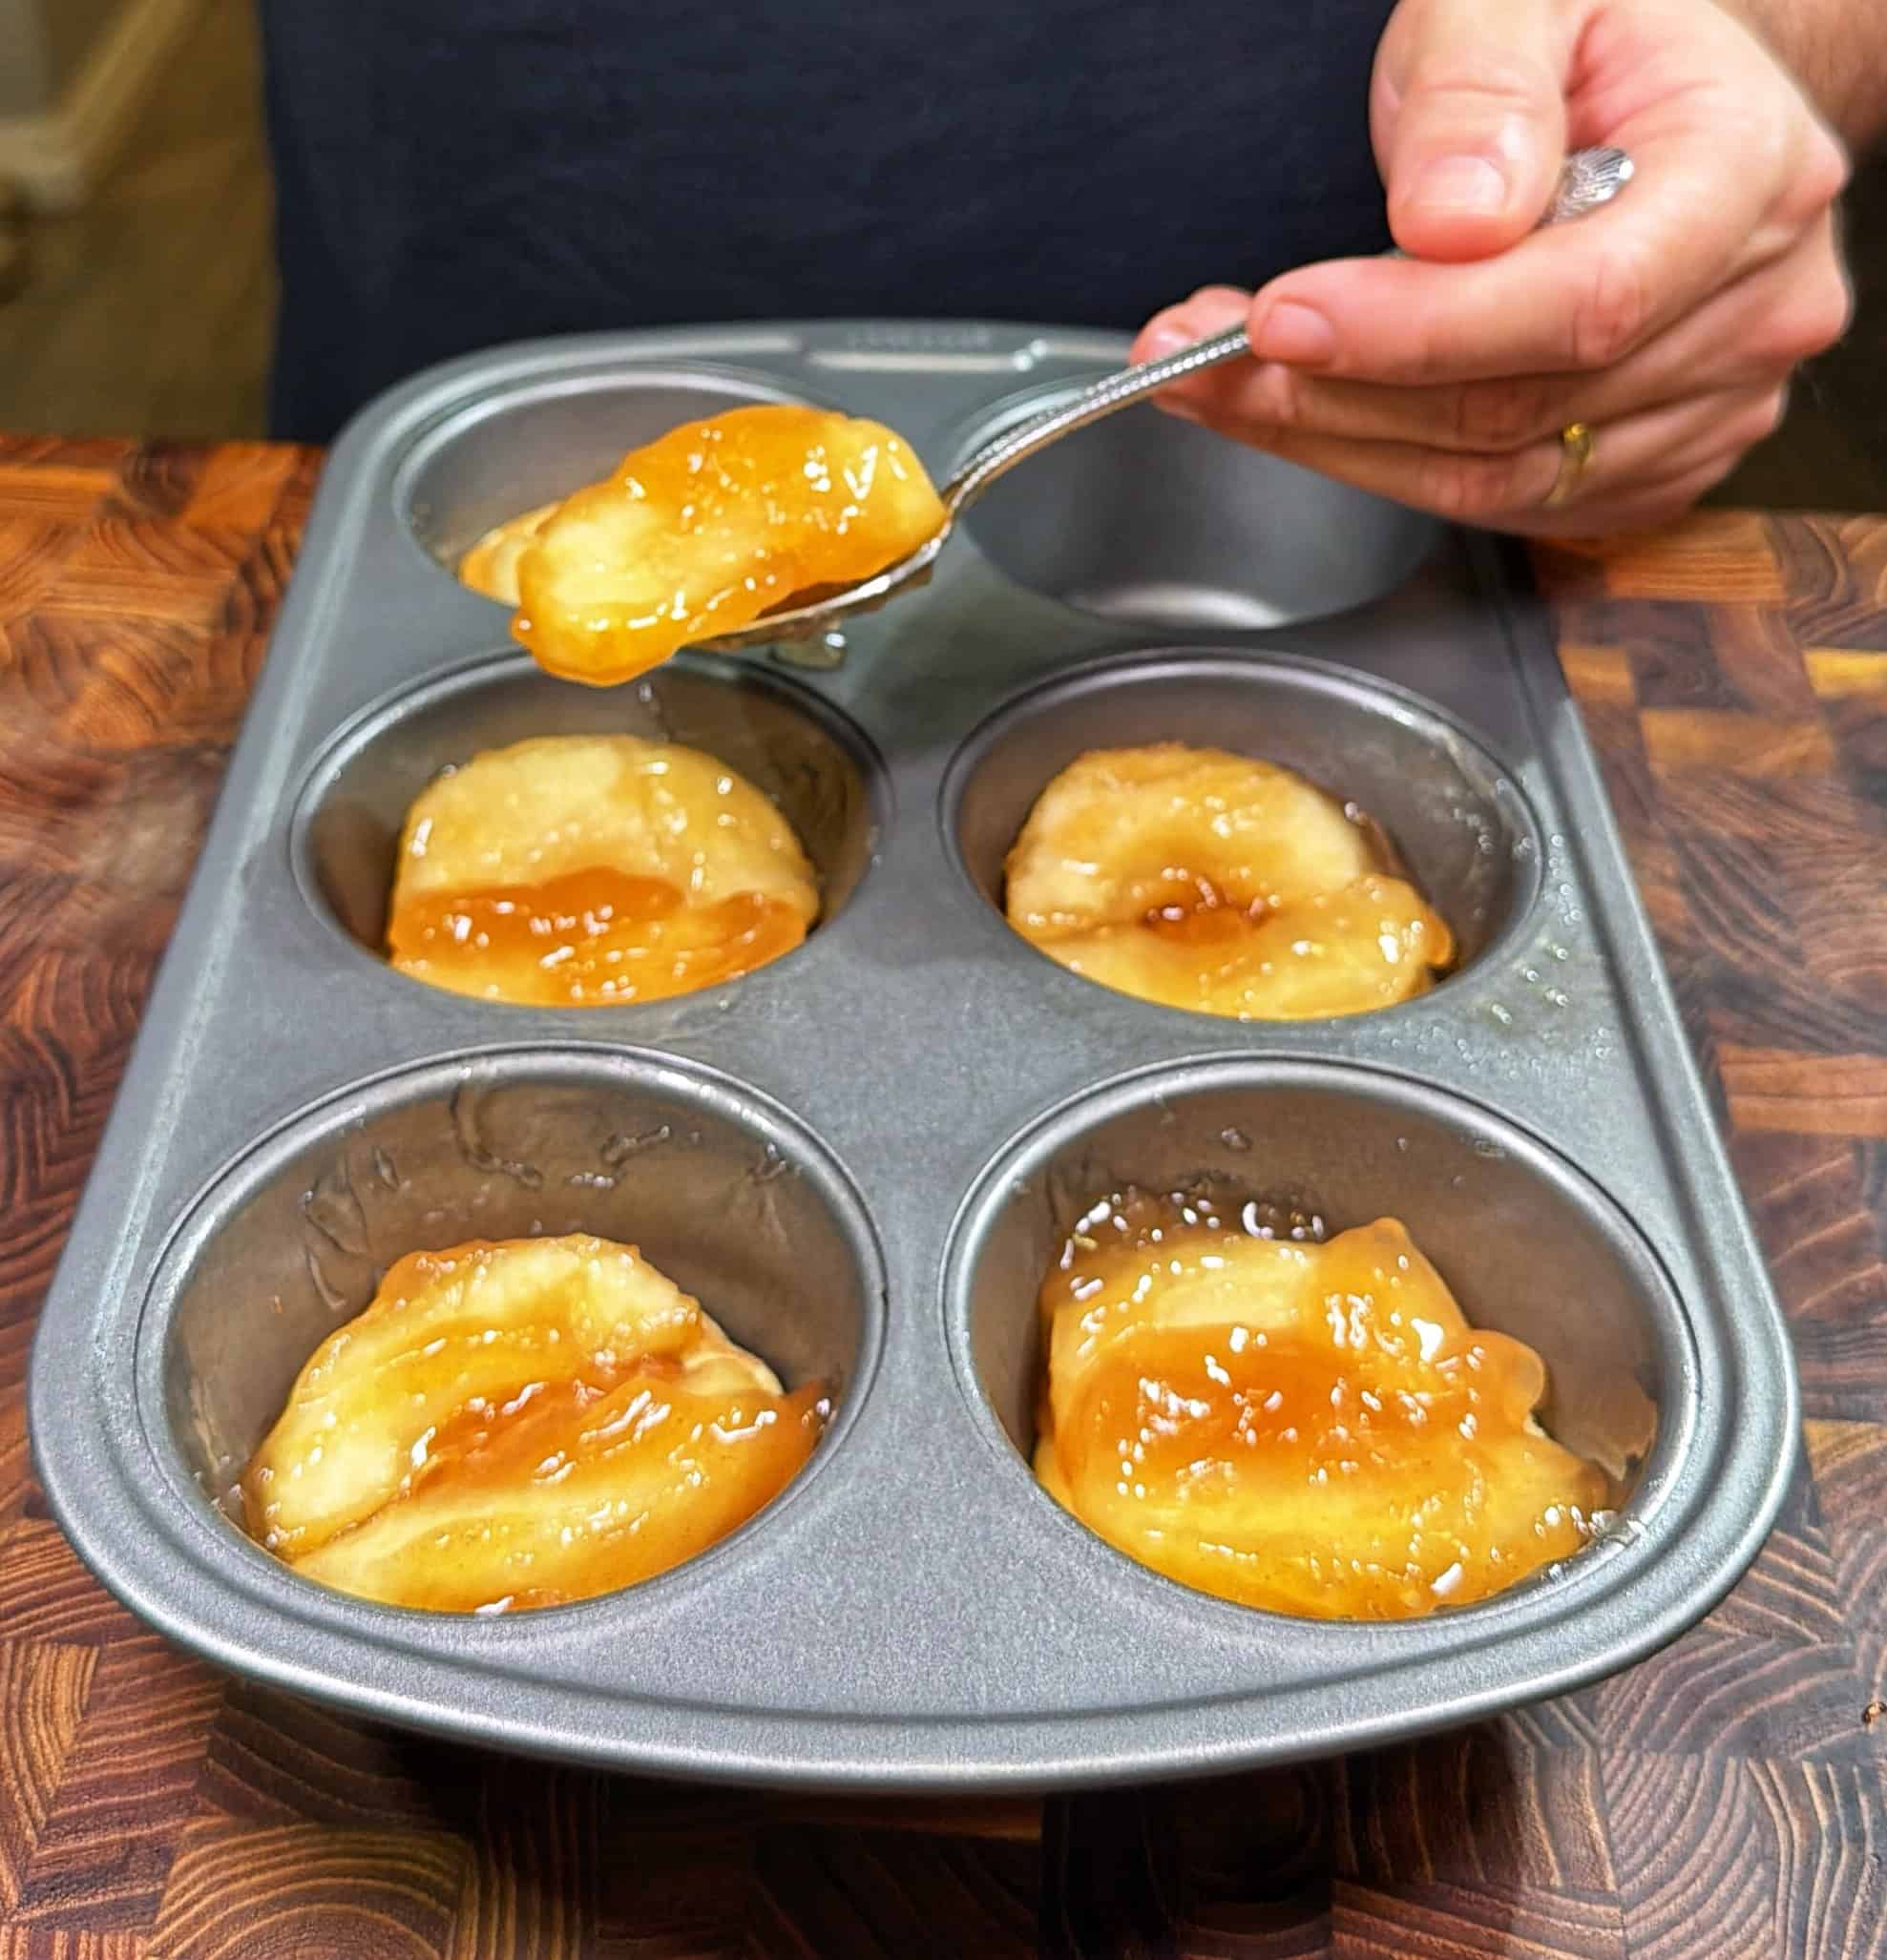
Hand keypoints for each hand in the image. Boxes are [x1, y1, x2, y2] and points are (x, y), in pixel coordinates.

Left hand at [1131, 0, 1852, 535]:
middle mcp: (1755, 308)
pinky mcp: (1652, 467)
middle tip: (1197, 352)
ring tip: (1217, 377)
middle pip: (1517, 409)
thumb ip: (1478, 92)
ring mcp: (1714, 404)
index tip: (1278, 319)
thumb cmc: (1588, 36)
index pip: (1580, 301)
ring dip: (1330, 439)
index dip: (1414, 331)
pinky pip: (1497, 503)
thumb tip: (1449, 218)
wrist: (1650, 94)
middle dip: (1328, 391)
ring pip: (1491, 477)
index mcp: (1747, 174)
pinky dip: (1377, 463)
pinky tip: (1303, 410)